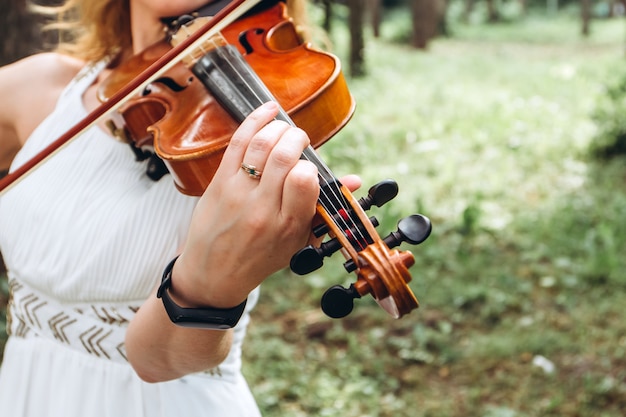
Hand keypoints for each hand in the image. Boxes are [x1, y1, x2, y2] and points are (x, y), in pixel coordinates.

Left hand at [172, 102, 325, 307]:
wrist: (214, 273)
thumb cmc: (260, 257)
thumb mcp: (297, 240)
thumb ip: (324, 208)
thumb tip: (353, 181)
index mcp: (288, 225)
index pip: (305, 180)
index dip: (311, 165)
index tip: (309, 167)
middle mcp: (263, 208)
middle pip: (283, 156)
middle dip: (297, 138)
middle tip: (300, 141)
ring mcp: (238, 194)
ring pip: (260, 145)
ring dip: (278, 128)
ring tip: (285, 130)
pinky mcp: (218, 183)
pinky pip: (237, 143)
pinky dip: (254, 121)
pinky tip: (267, 111)